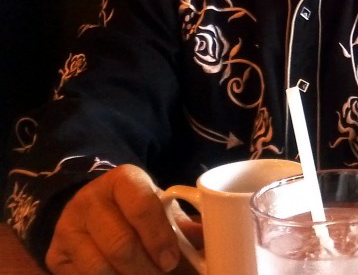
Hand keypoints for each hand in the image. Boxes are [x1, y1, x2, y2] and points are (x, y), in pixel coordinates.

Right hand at [46, 164, 182, 273]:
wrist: (92, 209)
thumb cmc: (137, 209)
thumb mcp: (160, 207)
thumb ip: (185, 224)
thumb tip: (213, 236)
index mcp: (123, 180)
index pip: (142, 207)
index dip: (159, 238)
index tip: (171, 261)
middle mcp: (90, 200)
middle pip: (120, 244)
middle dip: (146, 269)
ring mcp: (68, 227)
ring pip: (99, 267)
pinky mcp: (55, 255)